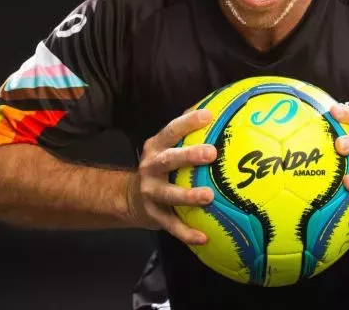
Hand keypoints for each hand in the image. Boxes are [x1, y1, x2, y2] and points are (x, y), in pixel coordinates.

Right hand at [127, 108, 216, 244]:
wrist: (129, 198)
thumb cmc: (160, 167)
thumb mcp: (166, 148)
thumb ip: (186, 135)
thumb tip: (219, 112)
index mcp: (156, 148)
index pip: (171, 131)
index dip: (188, 122)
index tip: (208, 116)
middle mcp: (150, 167)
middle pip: (169, 160)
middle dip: (189, 156)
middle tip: (211, 153)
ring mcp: (150, 192)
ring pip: (169, 194)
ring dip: (188, 195)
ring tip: (209, 196)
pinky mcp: (153, 215)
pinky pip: (172, 226)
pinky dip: (187, 233)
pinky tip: (204, 238)